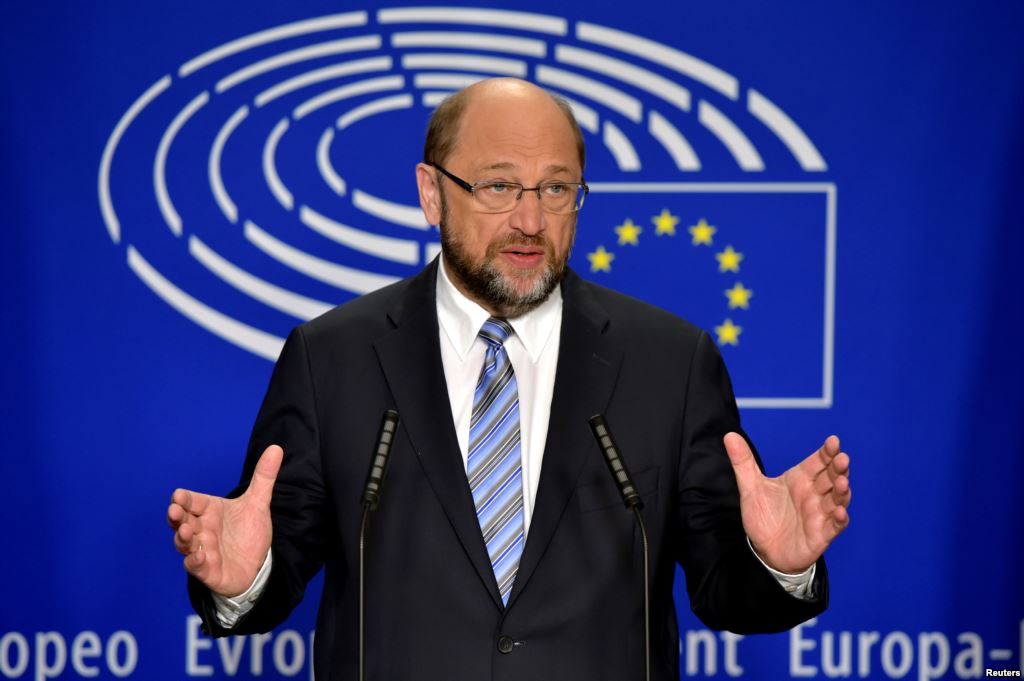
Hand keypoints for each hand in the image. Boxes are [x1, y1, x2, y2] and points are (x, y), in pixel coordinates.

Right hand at [167, 445, 282, 596]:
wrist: (257, 564)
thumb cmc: (248, 532)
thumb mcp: (258, 503)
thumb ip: (264, 477)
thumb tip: (276, 448)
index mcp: (210, 511)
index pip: (192, 502)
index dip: (184, 499)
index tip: (178, 495)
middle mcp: (202, 530)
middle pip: (182, 521)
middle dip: (176, 516)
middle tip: (174, 510)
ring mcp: (203, 550)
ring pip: (185, 544)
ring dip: (183, 538)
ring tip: (186, 531)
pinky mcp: (208, 570)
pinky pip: (196, 567)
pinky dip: (195, 562)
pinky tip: (200, 557)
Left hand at [723, 433, 849, 573]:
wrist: (764, 550)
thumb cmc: (763, 516)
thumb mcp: (750, 488)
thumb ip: (743, 462)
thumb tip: (729, 435)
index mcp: (800, 479)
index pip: (817, 462)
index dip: (827, 452)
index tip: (833, 441)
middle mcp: (813, 494)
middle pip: (831, 477)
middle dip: (838, 468)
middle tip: (842, 458)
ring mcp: (819, 514)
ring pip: (837, 499)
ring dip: (842, 491)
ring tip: (843, 482)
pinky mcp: (821, 535)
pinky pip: (834, 526)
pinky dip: (839, 519)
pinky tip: (840, 512)